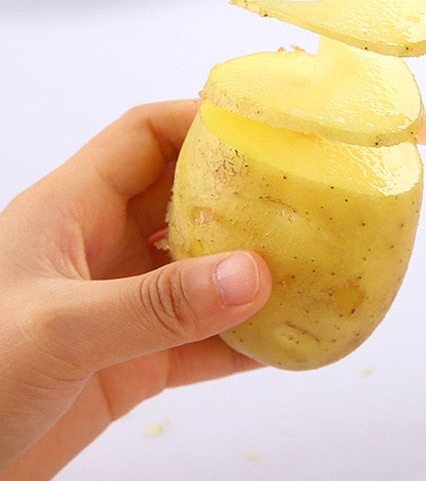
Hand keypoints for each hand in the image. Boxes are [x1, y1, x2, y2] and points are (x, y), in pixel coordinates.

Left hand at [0, 102, 271, 479]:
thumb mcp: (57, 330)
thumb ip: (156, 305)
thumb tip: (255, 274)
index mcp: (72, 210)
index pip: (145, 136)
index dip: (201, 121)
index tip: (263, 129)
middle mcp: (100, 249)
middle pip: (185, 199)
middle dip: (242, 195)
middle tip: (302, 196)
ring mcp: (119, 307)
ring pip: (200, 273)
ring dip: (250, 272)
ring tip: (309, 265)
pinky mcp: (131, 363)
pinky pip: (201, 341)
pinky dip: (241, 340)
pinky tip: (282, 341)